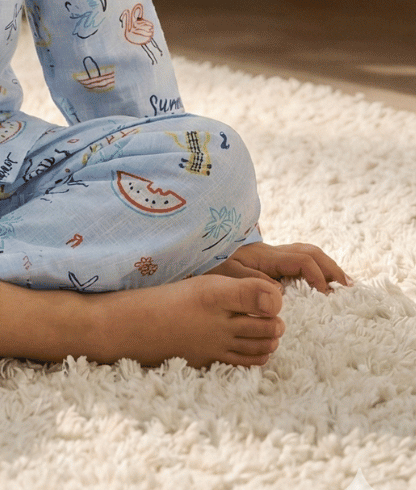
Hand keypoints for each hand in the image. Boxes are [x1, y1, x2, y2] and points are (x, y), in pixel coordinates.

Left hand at [207, 241, 350, 294]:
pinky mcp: (268, 262)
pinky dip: (315, 269)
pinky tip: (321, 284)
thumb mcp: (226, 275)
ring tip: (343, 284)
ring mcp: (271, 256)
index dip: (317, 276)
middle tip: (348, 287)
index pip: (301, 261)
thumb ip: (251, 283)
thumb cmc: (209, 264)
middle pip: (309, 252)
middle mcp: (272, 253)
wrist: (196, 249)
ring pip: (306, 253)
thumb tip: (280, 293)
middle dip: (331, 267)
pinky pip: (298, 261)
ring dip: (326, 267)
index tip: (326, 295)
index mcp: (266, 256)